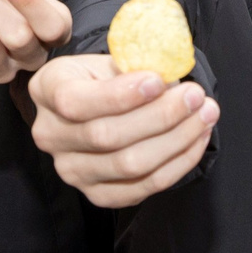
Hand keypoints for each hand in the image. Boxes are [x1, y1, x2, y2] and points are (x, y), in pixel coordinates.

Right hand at [29, 53, 217, 206]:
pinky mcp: (96, 194)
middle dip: (160, 116)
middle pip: (106, 137)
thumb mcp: (110, 58)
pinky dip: (177, 164)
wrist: (95, 104)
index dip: (120, 95)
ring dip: (177, 140)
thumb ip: (135, 65)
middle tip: (196, 97)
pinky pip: (142, 188)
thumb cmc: (104, 76)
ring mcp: (71, 170)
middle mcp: (50, 135)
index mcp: (47, 90)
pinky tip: (197, 139)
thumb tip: (172, 74)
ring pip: (129, 166)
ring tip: (204, 115)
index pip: (75, 102)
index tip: (159, 81)